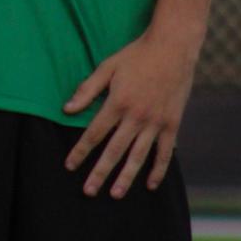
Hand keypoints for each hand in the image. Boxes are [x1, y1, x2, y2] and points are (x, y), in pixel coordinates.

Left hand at [62, 27, 198, 199]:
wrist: (173, 47)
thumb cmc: (137, 55)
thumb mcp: (108, 67)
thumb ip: (87, 89)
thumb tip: (66, 109)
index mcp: (117, 102)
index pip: (94, 133)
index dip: (80, 151)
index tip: (69, 165)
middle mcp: (136, 116)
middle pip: (114, 150)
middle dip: (99, 172)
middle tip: (89, 191)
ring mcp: (155, 122)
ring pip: (138, 156)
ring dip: (126, 177)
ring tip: (116, 194)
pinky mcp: (172, 123)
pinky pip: (165, 152)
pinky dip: (158, 169)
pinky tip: (151, 184)